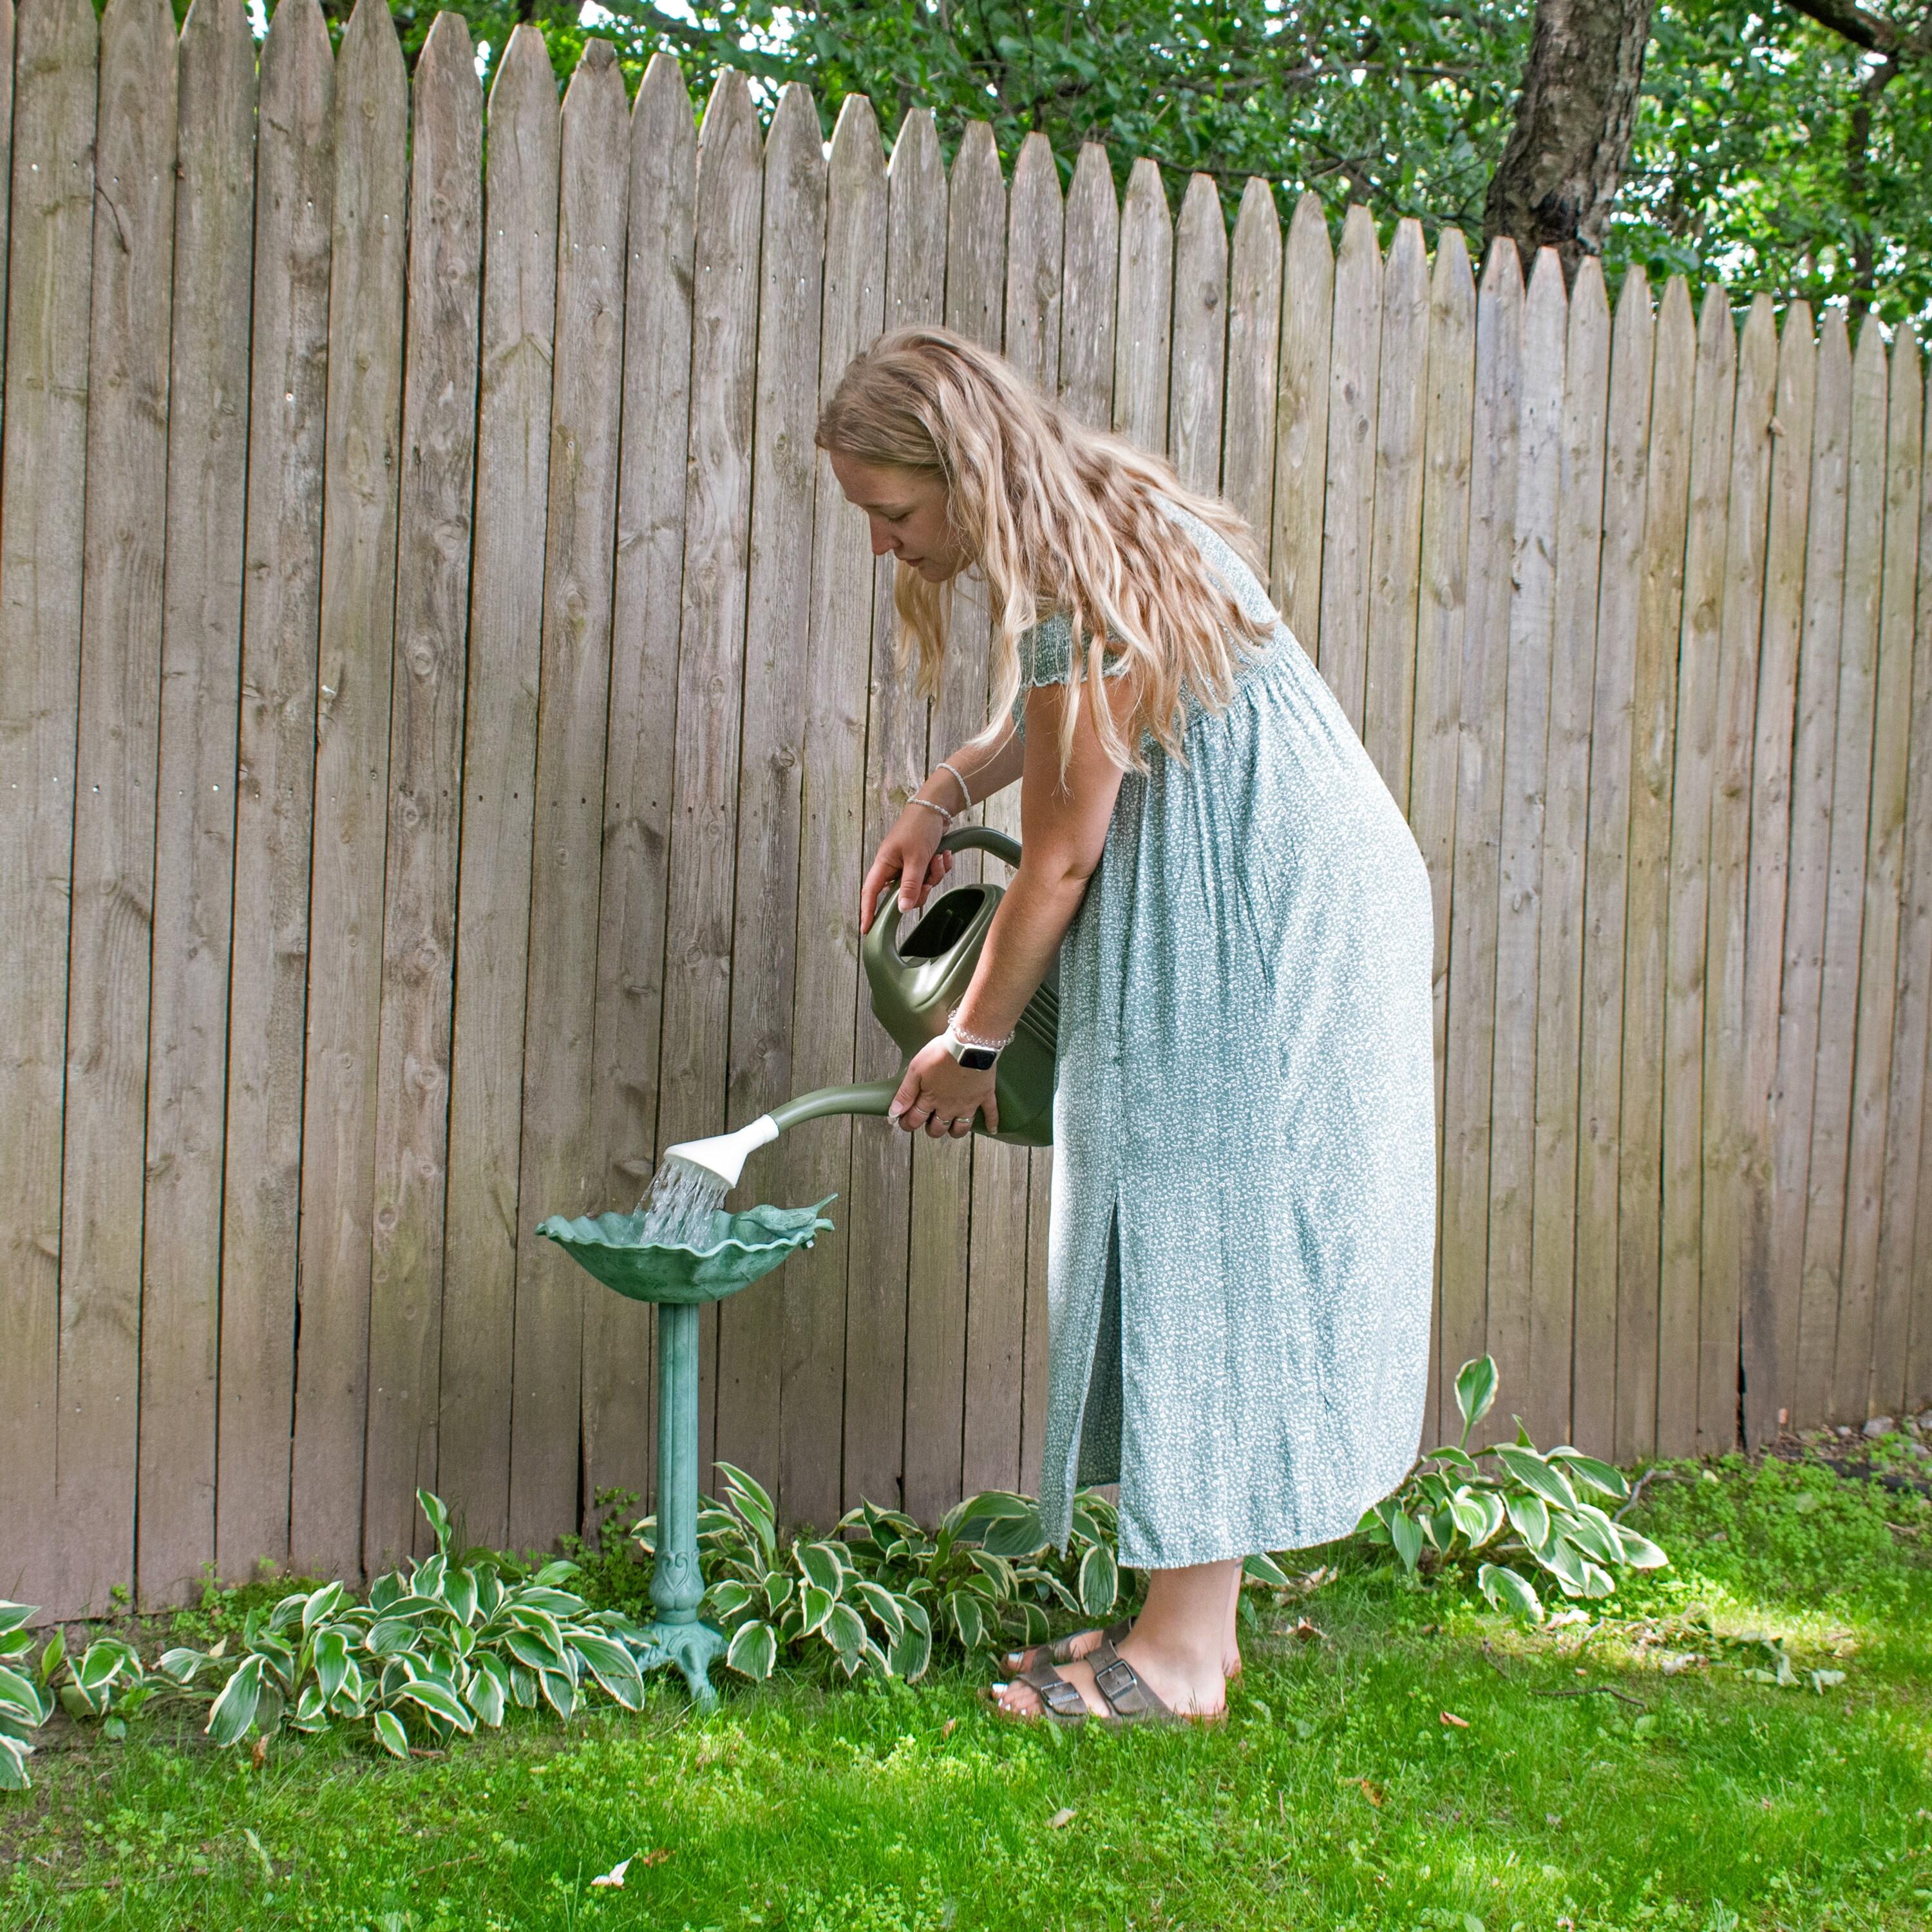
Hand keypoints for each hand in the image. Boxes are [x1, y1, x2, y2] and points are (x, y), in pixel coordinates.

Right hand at [861, 802, 955, 931]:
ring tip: (938, 856)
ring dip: (934, 874)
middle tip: (930, 875)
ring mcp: (907, 864)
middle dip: (922, 887)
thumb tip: (903, 908)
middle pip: (904, 894)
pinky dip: (939, 866)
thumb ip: (910, 885)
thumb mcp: (916, 858)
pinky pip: (930, 875)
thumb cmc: (919, 827)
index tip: (866, 929)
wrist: (936, 807)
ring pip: (921, 885)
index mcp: (884, 865)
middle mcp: (893, 867)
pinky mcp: (920, 861)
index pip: (871, 893)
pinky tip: (943, 854)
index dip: (868, 912)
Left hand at [888, 1035, 998, 1139]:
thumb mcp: (916, 1069)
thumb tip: (894, 1113)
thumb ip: (905, 1093)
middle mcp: (949, 1106)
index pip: (916, 1119)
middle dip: (931, 1129)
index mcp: (931, 1099)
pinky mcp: (985, 1095)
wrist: (970, 1044)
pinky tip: (992, 1129)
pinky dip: (992, 1122)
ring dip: (956, 1131)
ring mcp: (969, 1103)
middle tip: (928, 1126)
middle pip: (939, 1127)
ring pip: (962, 1127)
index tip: (904, 1123)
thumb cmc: (942, 1053)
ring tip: (951, 1129)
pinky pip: (991, 1112)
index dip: (908, 1123)